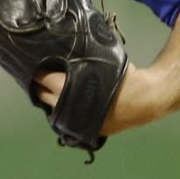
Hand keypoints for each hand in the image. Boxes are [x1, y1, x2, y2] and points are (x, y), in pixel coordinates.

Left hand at [34, 63, 157, 135]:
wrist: (146, 99)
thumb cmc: (123, 76)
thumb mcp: (100, 60)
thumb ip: (80, 58)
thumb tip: (61, 48)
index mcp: (69, 89)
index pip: (44, 79)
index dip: (38, 71)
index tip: (33, 63)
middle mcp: (69, 108)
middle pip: (44, 96)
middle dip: (40, 85)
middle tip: (40, 73)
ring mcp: (77, 122)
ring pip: (53, 109)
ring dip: (50, 98)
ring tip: (50, 86)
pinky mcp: (86, 130)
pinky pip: (66, 119)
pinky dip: (62, 109)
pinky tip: (64, 99)